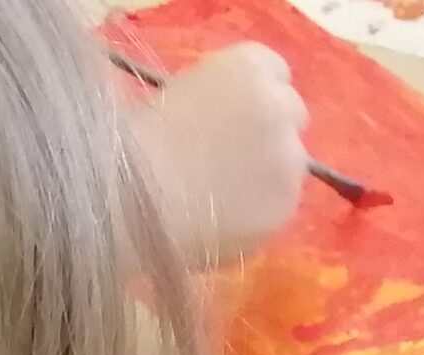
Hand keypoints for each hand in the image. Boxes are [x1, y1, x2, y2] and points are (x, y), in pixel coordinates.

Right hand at [131, 45, 309, 266]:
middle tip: (232, 156)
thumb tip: (222, 114)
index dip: (251, 95)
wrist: (133, 198)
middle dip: (268, 129)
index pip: (272, 70)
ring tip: (225, 195)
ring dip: (267, 171)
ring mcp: (289, 157)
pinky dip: (260, 209)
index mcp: (249, 66)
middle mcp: (279, 104)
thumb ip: (213, 95)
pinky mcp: (286, 204)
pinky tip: (227, 219)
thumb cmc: (136, 141)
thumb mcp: (174, 92)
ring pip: (290, 162)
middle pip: (290, 112)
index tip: (231, 115)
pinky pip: (281, 203)